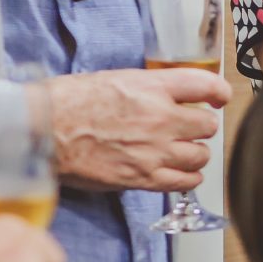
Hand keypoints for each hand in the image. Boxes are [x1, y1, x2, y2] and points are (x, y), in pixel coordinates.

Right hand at [48, 67, 230, 191]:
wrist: (44, 129)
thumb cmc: (68, 101)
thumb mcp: (115, 79)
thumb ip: (148, 88)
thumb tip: (167, 97)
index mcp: (153, 87)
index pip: (207, 86)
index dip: (218, 92)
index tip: (218, 98)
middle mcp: (161, 118)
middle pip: (208, 125)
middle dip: (200, 126)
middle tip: (188, 128)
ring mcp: (155, 151)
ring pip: (201, 156)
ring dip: (194, 153)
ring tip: (181, 151)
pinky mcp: (144, 178)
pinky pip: (185, 182)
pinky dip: (187, 178)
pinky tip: (178, 172)